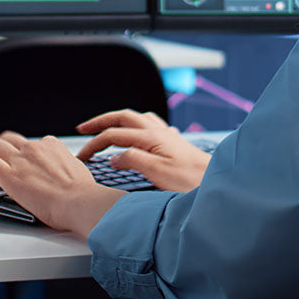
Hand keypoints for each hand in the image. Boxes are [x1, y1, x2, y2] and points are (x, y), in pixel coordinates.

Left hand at [0, 132, 124, 238]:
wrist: (78, 201)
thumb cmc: (81, 192)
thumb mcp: (76, 168)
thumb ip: (64, 165)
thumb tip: (63, 170)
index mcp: (51, 145)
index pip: (32, 143)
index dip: (23, 151)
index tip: (20, 159)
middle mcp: (34, 148)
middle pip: (9, 139)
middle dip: (1, 145)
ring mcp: (20, 160)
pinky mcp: (8, 175)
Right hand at [76, 109, 210, 191]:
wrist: (216, 181)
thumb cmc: (192, 180)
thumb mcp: (159, 173)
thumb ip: (134, 160)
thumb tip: (115, 157)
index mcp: (151, 137)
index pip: (114, 135)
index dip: (95, 143)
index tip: (82, 156)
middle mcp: (158, 130)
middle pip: (122, 117)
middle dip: (100, 122)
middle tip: (83, 129)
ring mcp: (165, 133)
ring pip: (135, 118)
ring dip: (117, 120)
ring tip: (105, 127)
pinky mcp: (172, 141)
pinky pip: (148, 124)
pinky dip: (134, 125)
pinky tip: (136, 133)